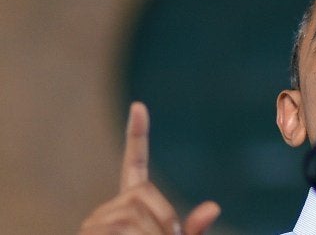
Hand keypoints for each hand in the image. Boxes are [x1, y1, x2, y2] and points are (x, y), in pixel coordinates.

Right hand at [80, 102, 219, 233]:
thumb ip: (193, 229)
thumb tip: (214, 207)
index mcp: (135, 207)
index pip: (135, 165)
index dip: (137, 136)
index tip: (139, 106)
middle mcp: (111, 209)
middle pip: (142, 192)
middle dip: (162, 220)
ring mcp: (95, 222)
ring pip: (132, 214)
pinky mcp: (88, 233)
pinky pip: (122, 229)